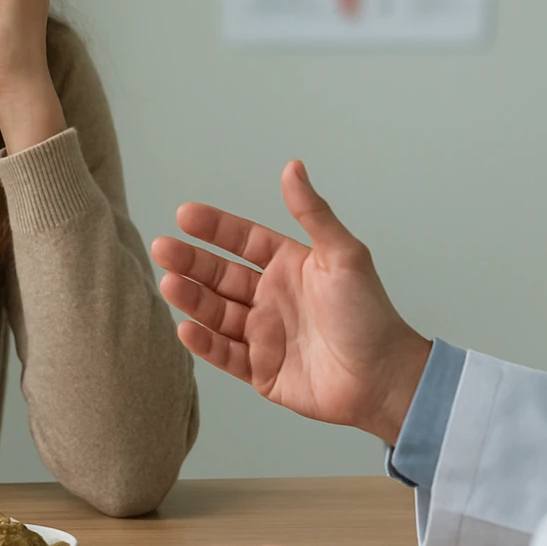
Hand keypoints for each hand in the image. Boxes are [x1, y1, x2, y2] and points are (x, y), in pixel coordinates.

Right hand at [150, 161, 431, 444]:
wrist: (384, 378)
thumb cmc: (370, 315)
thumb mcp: (344, 255)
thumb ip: (313, 213)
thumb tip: (293, 167)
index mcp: (290, 267)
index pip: (243, 241)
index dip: (214, 228)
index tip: (185, 215)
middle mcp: (272, 298)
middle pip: (221, 275)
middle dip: (191, 262)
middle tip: (163, 248)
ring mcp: (264, 335)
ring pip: (217, 313)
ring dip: (192, 298)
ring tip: (169, 284)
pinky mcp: (261, 371)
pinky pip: (225, 354)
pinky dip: (204, 343)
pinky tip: (186, 327)